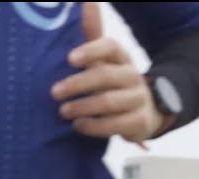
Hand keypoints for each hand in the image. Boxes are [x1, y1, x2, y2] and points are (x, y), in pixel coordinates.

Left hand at [52, 2, 165, 143]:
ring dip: (82, 107)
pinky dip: (94, 126)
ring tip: (63, 112)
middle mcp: (133, 76)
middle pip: (105, 76)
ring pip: (109, 102)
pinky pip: (115, 124)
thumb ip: (91, 31)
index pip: (110, 47)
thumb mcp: (102, 58)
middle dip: (77, 84)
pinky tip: (78, 126)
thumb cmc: (112, 81)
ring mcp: (138, 100)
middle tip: (54, 92)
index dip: (91, 51)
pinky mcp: (139, 122)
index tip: (69, 59)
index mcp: (121, 57)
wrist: (144, 111)